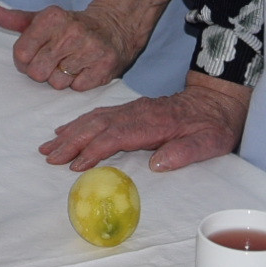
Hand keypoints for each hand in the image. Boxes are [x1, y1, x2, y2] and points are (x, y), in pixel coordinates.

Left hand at [0, 1, 140, 89]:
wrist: (114, 27)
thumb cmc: (72, 27)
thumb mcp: (44, 19)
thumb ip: (16, 19)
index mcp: (52, 18)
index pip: (21, 54)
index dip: (26, 60)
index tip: (36, 54)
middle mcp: (71, 31)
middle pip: (37, 73)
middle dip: (43, 71)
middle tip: (55, 60)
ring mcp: (90, 49)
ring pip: (57, 83)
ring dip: (62, 78)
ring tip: (71, 63)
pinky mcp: (104, 65)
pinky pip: (78, 88)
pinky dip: (79, 82)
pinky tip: (84, 68)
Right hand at [37, 72, 247, 172]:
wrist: (217, 102)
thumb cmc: (214, 125)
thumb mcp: (211, 142)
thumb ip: (185, 152)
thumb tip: (158, 163)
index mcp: (155, 123)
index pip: (117, 135)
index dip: (94, 150)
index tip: (75, 164)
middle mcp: (138, 113)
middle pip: (98, 125)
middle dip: (71, 140)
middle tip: (48, 155)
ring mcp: (132, 109)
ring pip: (95, 118)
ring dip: (70, 132)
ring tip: (48, 145)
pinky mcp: (130, 109)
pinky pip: (100, 114)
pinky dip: (80, 122)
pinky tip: (66, 129)